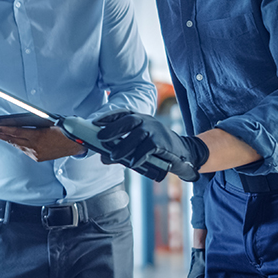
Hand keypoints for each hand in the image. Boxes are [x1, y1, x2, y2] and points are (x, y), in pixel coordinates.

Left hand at [0, 125, 84, 161]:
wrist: (74, 145)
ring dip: (5, 139)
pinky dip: (17, 143)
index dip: (4, 130)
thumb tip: (18, 121)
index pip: (16, 132)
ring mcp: (35, 154)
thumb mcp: (49, 122)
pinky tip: (11, 139)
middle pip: (12, 140)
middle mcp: (35, 147)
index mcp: (38, 137)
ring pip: (16, 145)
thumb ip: (33, 123)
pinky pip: (23, 149)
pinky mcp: (37, 158)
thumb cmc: (63, 130)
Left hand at [93, 112, 208, 179]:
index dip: (108, 117)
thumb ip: (122, 149)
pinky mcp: (163, 142)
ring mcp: (155, 130)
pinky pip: (149, 147)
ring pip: (137, 135)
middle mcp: (147, 121)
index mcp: (140, 119)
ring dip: (123, 146)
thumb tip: (103, 157)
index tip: (94, 123)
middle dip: (113, 129)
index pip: (122, 114)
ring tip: (112, 156)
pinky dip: (139, 155)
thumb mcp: (138, 146)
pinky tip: (133, 163)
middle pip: (128, 121)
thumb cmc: (157, 149)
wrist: (183, 153)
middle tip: (100, 138)